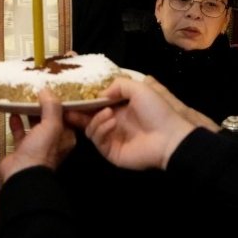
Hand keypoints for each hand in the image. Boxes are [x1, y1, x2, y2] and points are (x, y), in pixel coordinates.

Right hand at [0, 87, 74, 180]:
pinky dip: (16, 122)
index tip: (52, 90)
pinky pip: (20, 132)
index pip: (66, 115)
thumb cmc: (41, 152)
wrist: (22, 173)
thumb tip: (46, 91)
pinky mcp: (22, 149)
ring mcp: (36, 145)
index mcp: (65, 137)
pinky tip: (12, 113)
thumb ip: (51, 106)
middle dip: (42, 106)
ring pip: (34, 125)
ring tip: (23, 100)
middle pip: (48, 119)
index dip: (59, 103)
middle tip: (36, 92)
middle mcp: (52, 142)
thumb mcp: (52, 125)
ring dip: (28, 113)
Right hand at [75, 76, 201, 170]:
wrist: (169, 137)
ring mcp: (111, 139)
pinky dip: (102, 130)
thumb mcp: (139, 88)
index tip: (73, 97)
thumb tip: (100, 94)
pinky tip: (112, 123)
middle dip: (78, 114)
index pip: (96, 106)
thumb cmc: (156, 111)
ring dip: (96, 120)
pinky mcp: (111, 152)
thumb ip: (118, 85)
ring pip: (90, 130)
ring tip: (109, 114)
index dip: (85, 102)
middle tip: (69, 109)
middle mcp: (113, 123)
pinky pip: (98, 141)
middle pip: (88, 120)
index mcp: (120, 109)